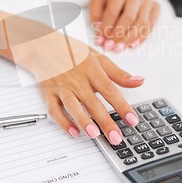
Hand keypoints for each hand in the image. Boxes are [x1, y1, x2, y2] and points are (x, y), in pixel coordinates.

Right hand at [23, 32, 144, 143]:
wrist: (42, 45)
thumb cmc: (72, 51)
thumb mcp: (98, 58)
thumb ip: (118, 73)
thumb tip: (139, 81)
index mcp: (91, 69)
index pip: (109, 90)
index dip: (122, 106)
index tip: (132, 120)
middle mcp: (77, 79)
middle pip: (93, 102)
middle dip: (105, 121)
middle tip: (116, 137)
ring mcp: (62, 87)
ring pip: (73, 106)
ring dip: (83, 121)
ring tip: (94, 135)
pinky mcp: (48, 93)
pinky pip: (54, 110)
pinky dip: (63, 122)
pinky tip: (73, 132)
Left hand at [89, 0, 159, 51]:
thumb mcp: (100, 0)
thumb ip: (96, 13)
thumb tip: (98, 28)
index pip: (113, 11)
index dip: (106, 27)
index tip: (100, 38)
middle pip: (128, 17)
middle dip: (118, 35)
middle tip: (109, 46)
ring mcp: (147, 2)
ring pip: (141, 23)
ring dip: (129, 38)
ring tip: (119, 48)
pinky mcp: (155, 8)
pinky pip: (151, 25)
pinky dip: (142, 37)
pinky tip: (133, 45)